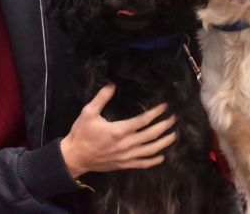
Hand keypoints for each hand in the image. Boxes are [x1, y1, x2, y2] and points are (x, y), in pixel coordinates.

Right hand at [60, 83, 176, 177]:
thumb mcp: (88, 112)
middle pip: (151, 135)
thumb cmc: (81, 133)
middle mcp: (126, 144)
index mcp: (119, 130)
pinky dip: (154, 160)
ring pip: (151, 150)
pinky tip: (161, 156)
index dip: (155, 113)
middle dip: (164, 126)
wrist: (75, 156)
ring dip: (164, 142)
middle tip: (174, 119)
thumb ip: (101, 98)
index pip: (143, 120)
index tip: (165, 107)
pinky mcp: (124, 165)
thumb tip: (112, 85)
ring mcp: (126, 156)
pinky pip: (143, 164)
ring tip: (173, 135)